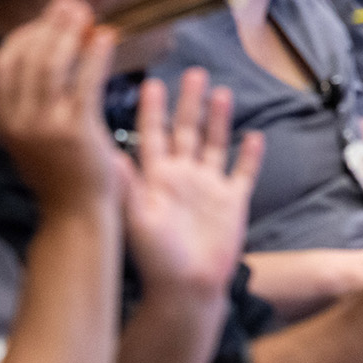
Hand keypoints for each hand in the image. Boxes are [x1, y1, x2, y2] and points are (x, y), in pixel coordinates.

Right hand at [0, 0, 121, 211]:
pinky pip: (84, 81)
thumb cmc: (63, 173)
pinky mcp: (76, 131)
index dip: (28, 34)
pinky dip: (94, 54)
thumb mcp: (31, 137)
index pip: (5, 62)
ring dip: (68, 32)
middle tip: (70, 6)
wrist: (77, 216)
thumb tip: (49, 44)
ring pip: (51, 63)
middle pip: (26, 56)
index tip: (49, 18)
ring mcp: (45, 127)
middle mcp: (18, 122)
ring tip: (85, 14)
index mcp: (3, 121)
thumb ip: (32, 98)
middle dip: (48, 25)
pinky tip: (106, 38)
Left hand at [119, 69, 264, 296]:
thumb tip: (107, 153)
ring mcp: (209, 188)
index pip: (153, 134)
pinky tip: (255, 135)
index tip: (152, 82)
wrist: (187, 290)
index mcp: (157, 178)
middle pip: (187, 131)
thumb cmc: (156, 259)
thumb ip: (127, 184)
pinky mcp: (232, 203)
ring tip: (222, 91)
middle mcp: (182, 177)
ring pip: (215, 144)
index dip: (153, 109)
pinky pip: (243, 173)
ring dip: (219, 119)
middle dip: (190, 102)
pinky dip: (250, 155)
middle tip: (194, 72)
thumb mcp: (136, 218)